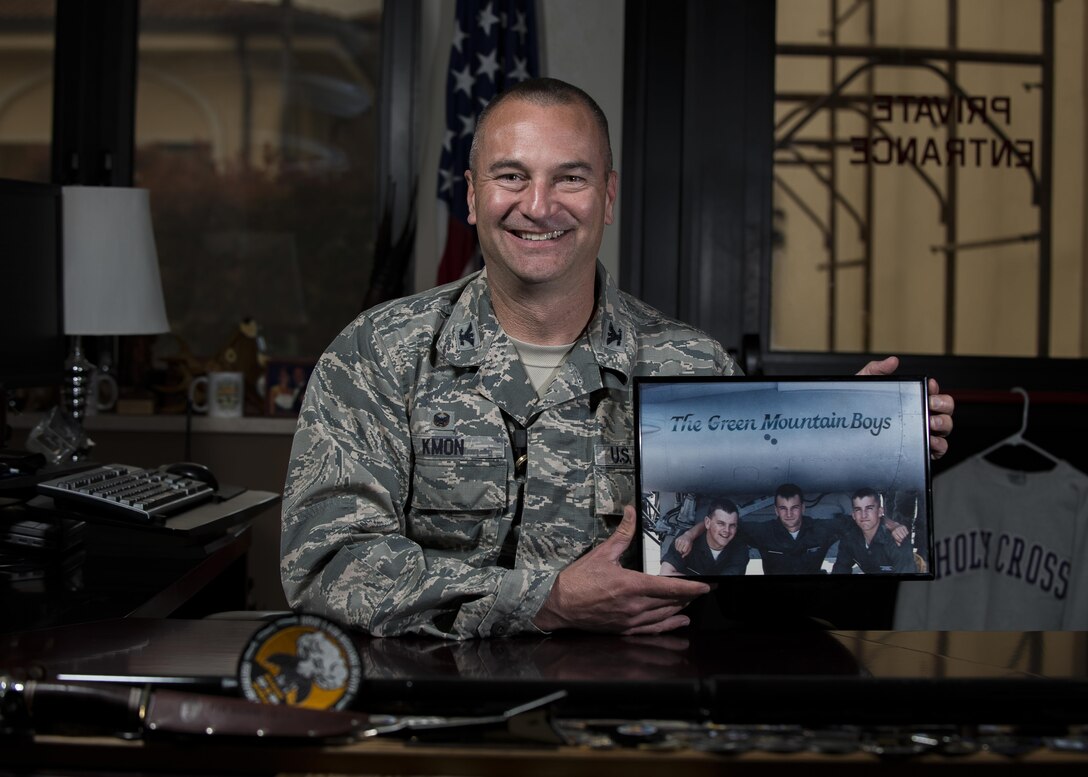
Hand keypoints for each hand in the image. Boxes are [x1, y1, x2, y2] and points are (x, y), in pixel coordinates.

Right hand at [532, 506, 710, 634]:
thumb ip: (622, 534)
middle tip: (703, 590)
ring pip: (665, 615)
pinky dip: (670, 625)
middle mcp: (635, 606)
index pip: (670, 587)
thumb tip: (630, 511)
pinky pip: (653, 629)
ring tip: (692, 601)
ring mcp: (631, 620)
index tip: (707, 587)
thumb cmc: (578, 580)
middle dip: (689, 596)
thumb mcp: (602, 553)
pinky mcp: (625, 629)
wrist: (559, 605)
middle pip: (671, 602)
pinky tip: (680, 622)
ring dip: (681, 608)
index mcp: (631, 585)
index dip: (691, 588)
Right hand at [672, 522, 704, 557]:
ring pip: (677, 548)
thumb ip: (686, 553)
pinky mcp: (677, 539)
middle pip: (679, 550)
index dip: (683, 552)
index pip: (683, 551)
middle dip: (680, 551)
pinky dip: (676, 546)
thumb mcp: (690, 548)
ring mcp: (679, 540)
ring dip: (678, 549)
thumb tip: (682, 557)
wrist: (688, 536)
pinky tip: (679, 545)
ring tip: (681, 547)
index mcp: (687, 543)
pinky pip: (675, 545)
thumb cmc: (689, 543)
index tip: (684, 550)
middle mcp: (683, 541)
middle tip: (682, 549)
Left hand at [857, 356, 954, 458]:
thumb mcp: (865, 388)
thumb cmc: (860, 412)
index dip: (934, 387)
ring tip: (931, 423)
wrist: (849, 434)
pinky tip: (930, 441)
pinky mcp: (921, 450)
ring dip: (943, 423)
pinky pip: (939, 448)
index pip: (931, 391)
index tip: (929, 385)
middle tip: (931, 404)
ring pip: (945, 427)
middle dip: (943, 404)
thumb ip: (876, 370)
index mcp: (912, 400)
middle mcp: (921, 415)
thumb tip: (892, 361)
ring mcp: (923, 433)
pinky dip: (939, 444)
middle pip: (945, 407)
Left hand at [883, 517, 907, 544]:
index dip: (900, 541)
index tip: (901, 541)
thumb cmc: (894, 532)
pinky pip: (907, 532)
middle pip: (903, 537)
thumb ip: (896, 541)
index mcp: (893, 533)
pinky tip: (904, 533)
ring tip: (903, 535)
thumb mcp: (893, 536)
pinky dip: (906, 533)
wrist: (893, 525)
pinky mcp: (903, 526)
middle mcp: (897, 530)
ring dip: (905, 536)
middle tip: (902, 538)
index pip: (899, 539)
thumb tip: (899, 545)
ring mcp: (900, 528)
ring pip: (905, 535)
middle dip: (903, 538)